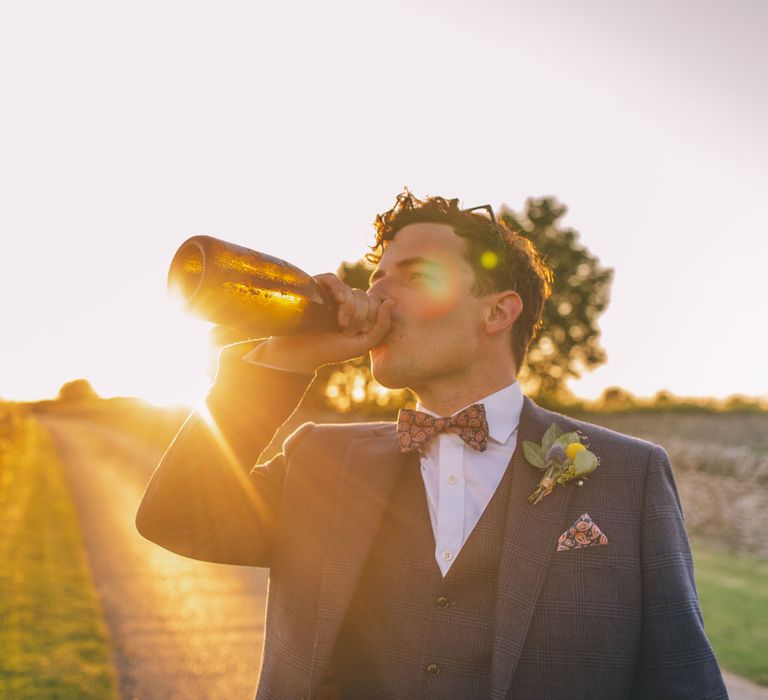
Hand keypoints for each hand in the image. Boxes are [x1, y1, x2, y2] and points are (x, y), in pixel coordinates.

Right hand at [256, 273, 393, 372]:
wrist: (302, 353)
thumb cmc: (332, 350)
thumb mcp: (364, 343)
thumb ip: (382, 326)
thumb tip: (390, 302)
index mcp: (358, 311)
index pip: (376, 302)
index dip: (372, 317)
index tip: (358, 332)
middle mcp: (346, 300)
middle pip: (365, 296)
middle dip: (360, 316)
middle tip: (347, 330)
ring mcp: (331, 293)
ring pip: (352, 290)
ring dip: (350, 309)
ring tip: (340, 323)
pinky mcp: (316, 287)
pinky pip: (333, 279)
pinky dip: (338, 288)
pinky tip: (337, 299)